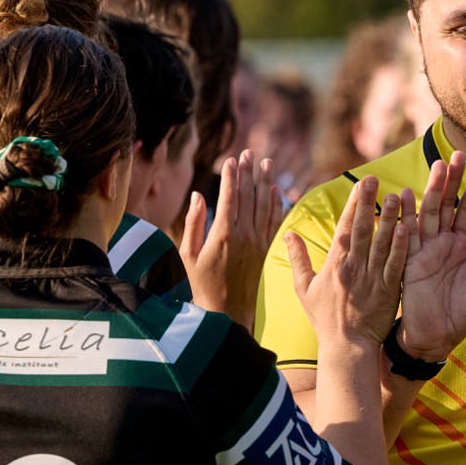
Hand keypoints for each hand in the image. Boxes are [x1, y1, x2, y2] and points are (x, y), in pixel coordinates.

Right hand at [182, 151, 288, 329]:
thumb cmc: (202, 284)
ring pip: (264, 206)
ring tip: (267, 163)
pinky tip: (277, 192)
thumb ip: (193, 223)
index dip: (231, 176)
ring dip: (265, 183)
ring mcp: (258, 243)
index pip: (229, 197)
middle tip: (250, 152)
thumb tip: (198, 195)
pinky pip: (275, 223)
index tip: (232, 159)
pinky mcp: (267, 250)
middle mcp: (244, 235)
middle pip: (248, 196)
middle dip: (249, 172)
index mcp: (223, 234)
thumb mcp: (188, 255)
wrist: (228, 311)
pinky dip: (277, 206)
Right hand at [286, 176, 410, 348]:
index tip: (359, 184)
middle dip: (367, 202)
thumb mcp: (303, 288)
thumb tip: (288, 234)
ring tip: (395, 195)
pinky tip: (407, 228)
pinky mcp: (389, 290)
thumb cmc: (324, 318)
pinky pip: (396, 264)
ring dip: (389, 218)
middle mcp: (354, 268)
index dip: (352, 205)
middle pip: (362, 229)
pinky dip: (401, 246)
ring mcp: (372, 278)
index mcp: (335, 265)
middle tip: (374, 178)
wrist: (346, 347)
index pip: (343, 228)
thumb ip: (297, 259)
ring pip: (381, 243)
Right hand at [396, 152, 465, 362]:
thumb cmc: (465, 314)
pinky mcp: (408, 261)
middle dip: (451, 180)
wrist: (438, 337)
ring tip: (437, 166)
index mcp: (462, 245)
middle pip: (446, 204)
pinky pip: (407, 235)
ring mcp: (424, 249)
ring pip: (428, 213)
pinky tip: (404, 196)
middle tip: (456, 155)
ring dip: (432, 190)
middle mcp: (442, 242)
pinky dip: (405, 216)